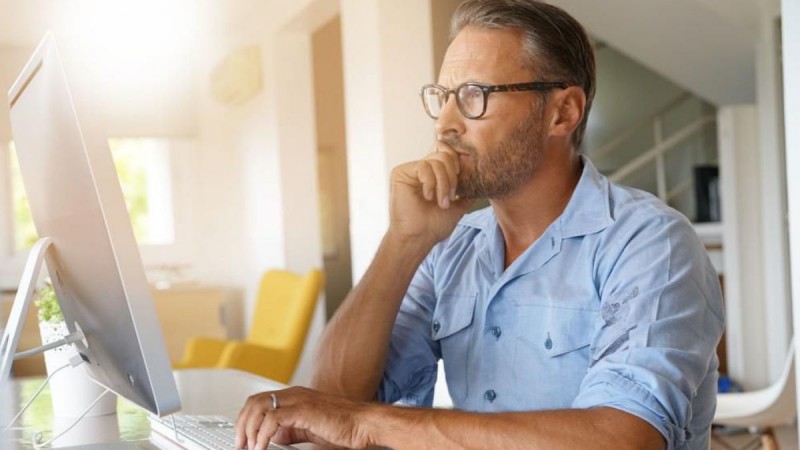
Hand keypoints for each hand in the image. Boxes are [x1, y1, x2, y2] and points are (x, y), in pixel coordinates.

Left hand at [234, 386, 377, 449]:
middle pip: (255, 402)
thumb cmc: (344, 426)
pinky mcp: (304, 410)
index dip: (246, 419)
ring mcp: (298, 400)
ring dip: (249, 429)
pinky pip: (273, 418)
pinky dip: (263, 434)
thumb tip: (274, 438)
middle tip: (241, 444)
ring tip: (250, 446)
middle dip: (242, 424)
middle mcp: (294, 395)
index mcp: (295, 397)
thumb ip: (291, 431)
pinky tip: (262, 446)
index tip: (242, 438)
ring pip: (259, 407)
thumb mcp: (309, 430)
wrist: (363, 424)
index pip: (260, 401)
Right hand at [389, 142, 473, 246]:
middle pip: (445, 154)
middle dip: (452, 177)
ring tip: (441, 202)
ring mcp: (411, 170)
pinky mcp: (400, 173)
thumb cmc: (434, 226)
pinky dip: (431, 183)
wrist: (419, 238)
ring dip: (443, 184)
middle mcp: (422, 169)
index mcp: (434, 174)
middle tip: (451, 198)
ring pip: (436, 161)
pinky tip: (427, 197)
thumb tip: (479, 181)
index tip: (459, 187)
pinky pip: (423, 166)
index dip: (457, 163)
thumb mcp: (458, 206)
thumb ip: (467, 192)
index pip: (447, 152)